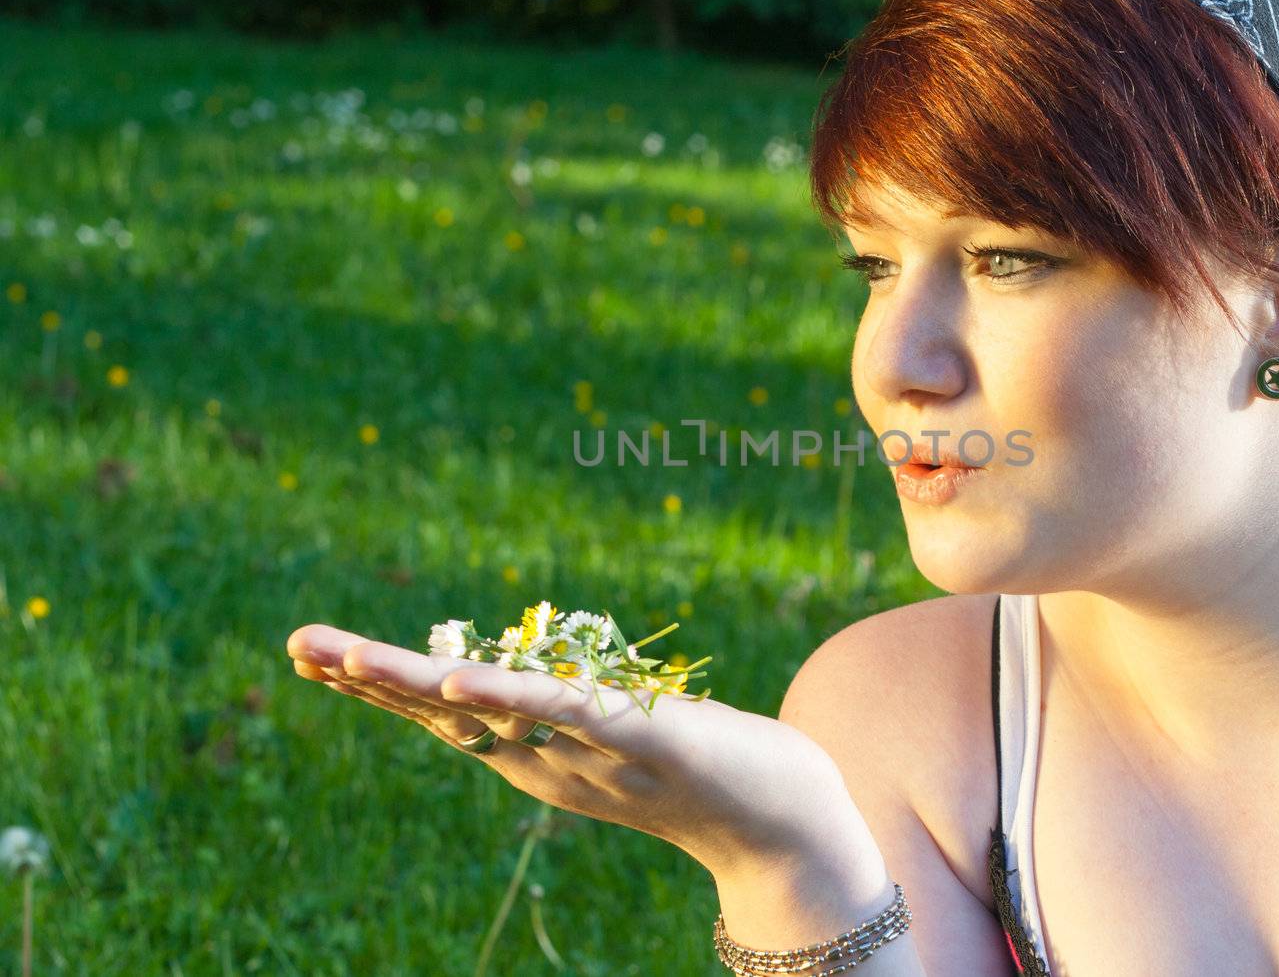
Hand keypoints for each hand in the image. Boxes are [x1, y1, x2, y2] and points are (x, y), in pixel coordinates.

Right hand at [284, 624, 881, 880]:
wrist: (789, 826)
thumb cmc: (709, 768)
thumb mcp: (625, 734)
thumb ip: (573, 715)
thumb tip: (520, 680)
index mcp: (543, 755)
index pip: (448, 712)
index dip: (383, 685)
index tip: (316, 653)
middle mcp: (554, 762)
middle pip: (448, 714)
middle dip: (371, 680)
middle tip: (296, 645)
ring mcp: (596, 756)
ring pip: (494, 713)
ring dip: (419, 684)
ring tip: (347, 657)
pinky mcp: (654, 742)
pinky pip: (574, 717)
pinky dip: (512, 697)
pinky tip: (459, 680)